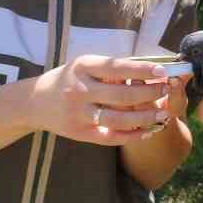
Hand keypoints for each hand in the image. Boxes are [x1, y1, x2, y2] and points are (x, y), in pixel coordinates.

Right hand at [34, 55, 172, 146]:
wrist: (36, 102)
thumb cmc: (69, 79)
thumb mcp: (85, 65)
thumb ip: (111, 68)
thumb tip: (149, 70)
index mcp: (83, 67)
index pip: (118, 68)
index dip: (142, 71)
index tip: (162, 72)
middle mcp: (80, 90)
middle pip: (122, 95)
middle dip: (149, 94)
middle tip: (166, 91)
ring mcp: (79, 113)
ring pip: (118, 119)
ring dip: (145, 118)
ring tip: (163, 114)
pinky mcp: (80, 132)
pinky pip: (110, 136)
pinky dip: (131, 135)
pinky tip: (148, 131)